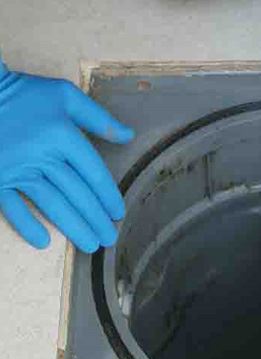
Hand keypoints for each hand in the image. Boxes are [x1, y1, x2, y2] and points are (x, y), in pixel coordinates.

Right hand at [0, 67, 133, 252]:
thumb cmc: (25, 93)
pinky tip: (44, 242)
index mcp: (63, 136)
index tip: (118, 214)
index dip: (108, 196)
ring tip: (90, 244)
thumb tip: (128, 135)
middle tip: (110, 238)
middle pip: (77, 193)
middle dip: (95, 219)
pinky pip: (11, 206)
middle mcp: (42, 155)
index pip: (93, 173)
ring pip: (51, 204)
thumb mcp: (66, 96)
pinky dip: (27, 224)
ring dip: (73, 227)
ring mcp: (17, 169)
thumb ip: (98, 118)